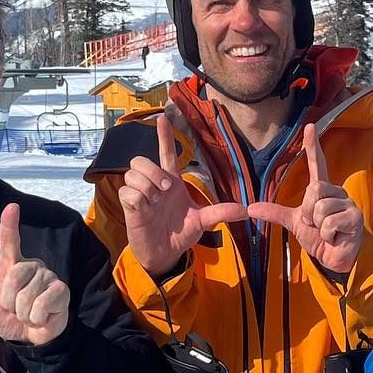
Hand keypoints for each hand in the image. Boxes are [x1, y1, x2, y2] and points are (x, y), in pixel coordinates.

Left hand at [0, 203, 69, 345]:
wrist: (32, 336)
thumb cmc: (10, 317)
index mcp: (11, 266)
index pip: (9, 242)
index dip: (9, 225)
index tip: (11, 207)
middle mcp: (31, 266)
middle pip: (11, 280)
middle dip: (9, 303)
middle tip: (15, 309)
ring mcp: (48, 276)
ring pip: (26, 296)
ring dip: (23, 313)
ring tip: (29, 313)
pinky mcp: (61, 290)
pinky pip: (41, 305)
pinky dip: (37, 318)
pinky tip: (42, 317)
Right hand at [119, 113, 247, 276]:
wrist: (165, 254)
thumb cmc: (180, 233)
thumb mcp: (202, 222)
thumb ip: (221, 213)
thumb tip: (246, 210)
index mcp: (172, 182)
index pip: (166, 154)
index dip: (164, 136)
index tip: (162, 118)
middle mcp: (154, 184)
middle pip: (141, 159)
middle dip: (152, 170)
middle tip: (165, 188)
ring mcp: (140, 194)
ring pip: (133, 173)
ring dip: (146, 185)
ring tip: (154, 201)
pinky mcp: (130, 206)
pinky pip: (127, 191)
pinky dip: (137, 198)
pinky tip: (144, 209)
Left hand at [248, 123, 363, 273]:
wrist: (337, 259)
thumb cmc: (319, 237)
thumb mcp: (295, 223)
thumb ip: (275, 213)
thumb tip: (250, 208)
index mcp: (322, 190)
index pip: (316, 163)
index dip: (312, 145)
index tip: (309, 126)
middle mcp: (336, 191)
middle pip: (313, 189)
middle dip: (308, 212)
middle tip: (315, 224)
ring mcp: (348, 203)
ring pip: (320, 208)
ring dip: (317, 226)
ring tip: (326, 232)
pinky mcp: (355, 217)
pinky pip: (329, 223)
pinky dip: (327, 235)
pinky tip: (335, 237)